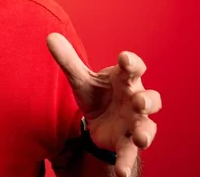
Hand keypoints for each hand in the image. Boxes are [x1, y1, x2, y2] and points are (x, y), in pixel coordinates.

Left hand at [47, 33, 161, 176]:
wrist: (100, 120)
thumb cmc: (98, 94)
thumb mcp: (81, 79)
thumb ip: (68, 60)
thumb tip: (50, 36)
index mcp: (125, 80)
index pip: (134, 68)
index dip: (131, 63)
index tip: (124, 58)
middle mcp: (135, 100)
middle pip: (149, 99)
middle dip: (147, 100)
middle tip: (140, 100)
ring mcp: (134, 123)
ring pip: (147, 127)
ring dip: (145, 132)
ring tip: (140, 138)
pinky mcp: (126, 142)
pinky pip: (129, 153)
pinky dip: (125, 162)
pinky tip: (120, 172)